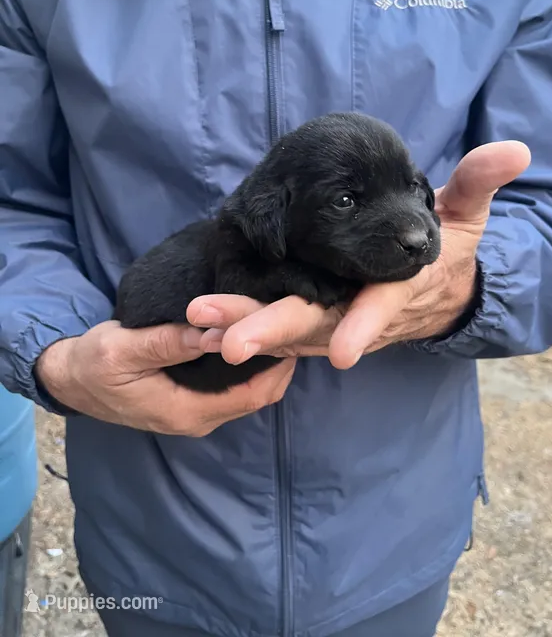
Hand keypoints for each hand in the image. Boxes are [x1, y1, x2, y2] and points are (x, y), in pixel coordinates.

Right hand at [35, 322, 294, 435]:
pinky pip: (235, 388)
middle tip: (293, 321)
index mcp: (187, 411)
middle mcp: (199, 418)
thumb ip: (170, 342)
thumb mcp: (125, 348)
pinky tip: (254, 338)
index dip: (279, 362)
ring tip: (280, 325)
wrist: (71, 380)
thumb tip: (216, 332)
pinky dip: (251, 366)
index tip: (292, 327)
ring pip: (250, 392)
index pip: (254, 393)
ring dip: (267, 363)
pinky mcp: (194, 401)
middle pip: (259, 395)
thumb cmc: (94, 364)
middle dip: (281, 361)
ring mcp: (197, 412)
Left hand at [187, 141, 530, 368]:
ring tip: (199, 322)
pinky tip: (202, 323)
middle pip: (318, 328)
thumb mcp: (467, 215)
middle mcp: (362, 313)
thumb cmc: (448, 249)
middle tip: (226, 340)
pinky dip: (243, 326)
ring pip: (289, 331)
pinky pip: (278, 327)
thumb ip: (479, 183)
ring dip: (244, 328)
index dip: (365, 329)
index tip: (343, 351)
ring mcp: (335, 321)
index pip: (382, 310)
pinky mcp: (316, 319)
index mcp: (398, 290)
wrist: (437, 291)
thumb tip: (513, 150)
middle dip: (273, 332)